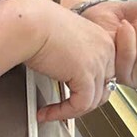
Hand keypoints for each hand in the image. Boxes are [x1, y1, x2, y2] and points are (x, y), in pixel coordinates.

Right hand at [24, 0, 116, 122]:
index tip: (72, 97)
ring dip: (70, 111)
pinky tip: (46, 112)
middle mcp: (105, 49)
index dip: (89, 89)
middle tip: (64, 108)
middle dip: (83, 102)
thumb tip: (72, 78)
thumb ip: (76, 57)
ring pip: (93, 101)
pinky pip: (80, 105)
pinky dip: (62, 113)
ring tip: (51, 112)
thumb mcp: (66, 41)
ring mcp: (99, 61)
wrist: (30, 23)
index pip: (106, 74)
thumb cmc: (38, 26)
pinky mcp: (86, 74)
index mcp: (102, 39)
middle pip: (104, 88)